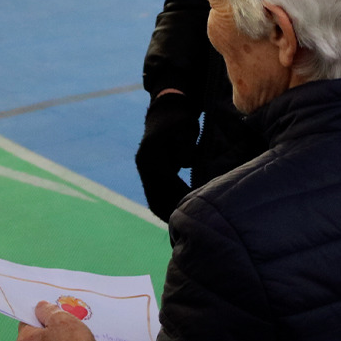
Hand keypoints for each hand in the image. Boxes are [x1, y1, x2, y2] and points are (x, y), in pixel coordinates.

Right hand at [136, 90, 198, 220]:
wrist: (166, 112)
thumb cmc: (180, 118)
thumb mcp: (185, 125)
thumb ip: (185, 143)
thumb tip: (184, 161)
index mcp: (151, 153)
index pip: (165, 181)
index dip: (180, 193)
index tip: (195, 205)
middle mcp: (144, 164)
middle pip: (156, 194)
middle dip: (172, 210)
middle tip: (190, 224)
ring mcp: (146, 171)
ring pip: (154, 199)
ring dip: (168, 213)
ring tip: (184, 228)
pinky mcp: (151, 175)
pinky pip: (156, 196)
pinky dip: (166, 208)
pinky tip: (178, 219)